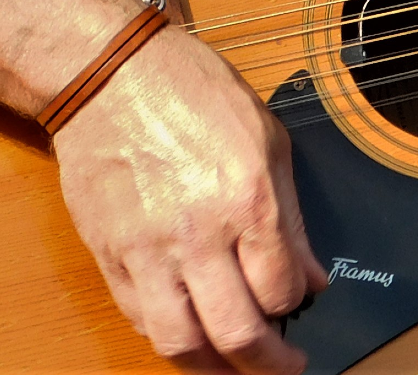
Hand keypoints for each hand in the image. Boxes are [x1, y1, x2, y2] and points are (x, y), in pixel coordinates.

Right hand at [51, 28, 328, 373]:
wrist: (107, 73)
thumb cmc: (189, 91)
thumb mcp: (267, 139)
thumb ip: (292, 218)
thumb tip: (310, 278)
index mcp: (246, 200)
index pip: (280, 291)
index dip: (295, 306)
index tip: (298, 304)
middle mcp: (197, 234)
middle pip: (236, 332)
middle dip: (266, 364)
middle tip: (282, 367)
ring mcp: (146, 249)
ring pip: (179, 342)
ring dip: (213, 368)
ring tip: (232, 367)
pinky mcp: (108, 253)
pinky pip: (138, 317)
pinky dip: (167, 336)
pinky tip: (188, 332)